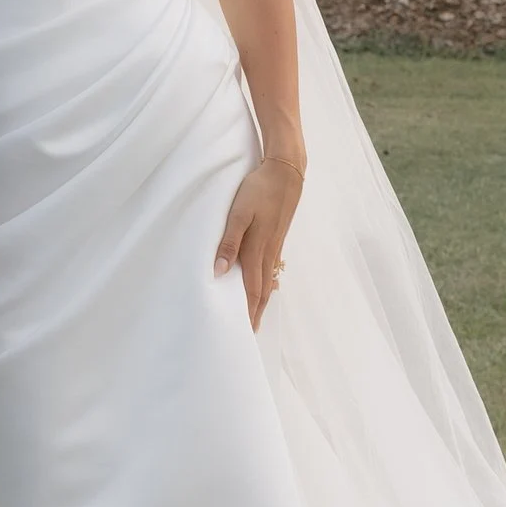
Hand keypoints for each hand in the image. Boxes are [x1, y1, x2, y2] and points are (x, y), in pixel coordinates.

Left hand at [215, 147, 303, 330]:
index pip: (251, 290)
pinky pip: (270, 269)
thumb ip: (228, 242)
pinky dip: (266, 285)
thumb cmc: (260, 190)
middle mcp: (268, 253)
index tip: (243, 331)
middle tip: (250, 333)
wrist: (286, 172)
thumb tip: (219, 271)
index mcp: (257, 250)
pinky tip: (264, 286)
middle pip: (261, 291)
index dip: (246, 311)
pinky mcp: (276, 238)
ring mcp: (275, 246)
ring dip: (261, 301)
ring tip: (255, 316)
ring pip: (267, 281)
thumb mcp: (239, 213)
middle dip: (255, 313)